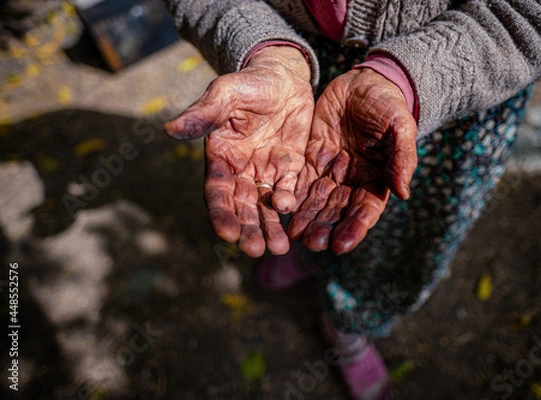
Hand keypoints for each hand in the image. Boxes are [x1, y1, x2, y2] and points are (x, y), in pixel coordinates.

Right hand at [164, 46, 313, 256]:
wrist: (282, 77)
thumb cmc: (247, 84)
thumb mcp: (224, 94)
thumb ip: (203, 114)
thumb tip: (169, 129)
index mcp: (221, 159)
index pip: (218, 193)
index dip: (222, 214)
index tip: (228, 235)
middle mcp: (241, 171)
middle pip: (243, 207)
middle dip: (249, 229)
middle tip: (256, 250)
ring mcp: (266, 171)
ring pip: (266, 206)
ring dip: (271, 226)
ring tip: (279, 248)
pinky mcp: (291, 167)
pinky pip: (290, 189)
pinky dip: (290, 202)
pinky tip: (293, 214)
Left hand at [288, 68, 417, 254]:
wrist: (363, 82)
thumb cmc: (388, 103)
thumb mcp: (399, 126)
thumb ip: (402, 158)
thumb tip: (404, 194)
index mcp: (376, 178)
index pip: (366, 209)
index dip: (354, 228)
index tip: (341, 245)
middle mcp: (352, 181)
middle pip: (338, 210)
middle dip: (325, 227)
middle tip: (312, 244)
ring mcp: (330, 171)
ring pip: (317, 200)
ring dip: (307, 218)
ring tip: (293, 235)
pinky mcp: (311, 158)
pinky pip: (300, 180)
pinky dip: (291, 196)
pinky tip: (280, 210)